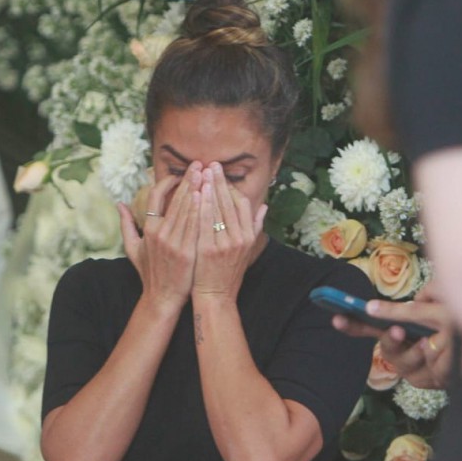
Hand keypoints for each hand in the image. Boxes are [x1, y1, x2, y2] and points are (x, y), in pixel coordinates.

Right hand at [118, 162, 201, 312]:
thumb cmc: (150, 273)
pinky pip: (197, 226)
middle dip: (189, 179)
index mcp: (148, 230)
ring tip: (207, 174)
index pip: (156, 197)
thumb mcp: (133, 249)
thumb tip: (119, 204)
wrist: (163, 298)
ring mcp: (174, 243)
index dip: (168, 183)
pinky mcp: (188, 252)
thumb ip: (126, 225)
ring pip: (188, 210)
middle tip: (200, 164)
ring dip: (198, 190)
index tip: (179, 175)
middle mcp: (160, 234)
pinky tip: (209, 197)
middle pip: (176, 200)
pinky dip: (202, 210)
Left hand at [192, 163, 266, 299]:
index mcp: (248, 236)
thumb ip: (255, 227)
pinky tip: (196, 192)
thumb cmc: (227, 273)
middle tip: (211, 164)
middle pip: (230, 202)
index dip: (231, 187)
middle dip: (220, 181)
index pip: (242, 204)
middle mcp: (240, 238)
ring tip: (203, 172)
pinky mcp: (209, 249)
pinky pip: (205, 222)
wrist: (216, 296)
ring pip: (217, 209)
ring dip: (210, 188)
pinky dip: (202, 206)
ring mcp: (225, 244)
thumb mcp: (246, 250)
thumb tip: (264, 207)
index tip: (222, 175)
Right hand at [332, 283, 453, 388]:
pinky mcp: (427, 381)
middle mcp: (400, 350)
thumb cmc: (458, 327)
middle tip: (399, 331)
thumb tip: (399, 304)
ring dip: (422, 349)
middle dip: (392, 340)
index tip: (336, 319)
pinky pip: (428, 371)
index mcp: (397, 330)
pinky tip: (452, 354)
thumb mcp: (437, 310)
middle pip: (386, 348)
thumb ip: (416, 308)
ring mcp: (411, 368)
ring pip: (405, 361)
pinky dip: (444, 360)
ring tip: (437, 341)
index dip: (352, 324)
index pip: (369, 327)